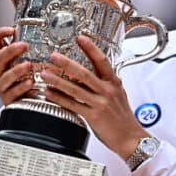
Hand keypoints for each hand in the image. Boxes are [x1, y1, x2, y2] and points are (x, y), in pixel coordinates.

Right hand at [0, 26, 33, 103]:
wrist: (35, 102)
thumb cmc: (36, 78)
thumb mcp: (37, 60)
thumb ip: (38, 48)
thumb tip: (53, 32)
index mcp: (5, 59)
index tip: (11, 30)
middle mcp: (1, 70)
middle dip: (10, 50)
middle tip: (24, 45)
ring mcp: (3, 85)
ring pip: (4, 76)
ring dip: (16, 70)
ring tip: (28, 65)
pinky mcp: (8, 98)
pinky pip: (12, 92)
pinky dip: (21, 87)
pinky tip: (30, 83)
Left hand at [40, 35, 147, 159]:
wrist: (130, 137)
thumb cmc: (124, 118)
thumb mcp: (119, 94)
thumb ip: (107, 83)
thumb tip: (96, 72)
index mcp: (114, 83)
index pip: (102, 61)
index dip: (91, 48)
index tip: (81, 38)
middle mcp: (107, 91)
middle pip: (84, 73)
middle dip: (67, 63)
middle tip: (54, 56)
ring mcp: (100, 103)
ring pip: (75, 88)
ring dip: (57, 80)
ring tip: (45, 74)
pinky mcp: (93, 116)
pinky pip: (72, 104)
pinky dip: (59, 98)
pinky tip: (49, 93)